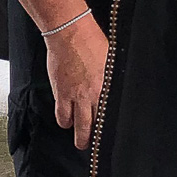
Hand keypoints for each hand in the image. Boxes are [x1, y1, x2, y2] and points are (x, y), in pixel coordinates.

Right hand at [44, 15, 107, 149]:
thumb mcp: (111, 60)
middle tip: (87, 144)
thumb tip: (116, 85)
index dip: (108, 129)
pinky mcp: (60, 91)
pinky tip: (64, 117)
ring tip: (75, 132)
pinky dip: (63, 118)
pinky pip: (61, 114)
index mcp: (107, 88)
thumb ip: (111, 77)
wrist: (69, 32)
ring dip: (74, 130)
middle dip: (89, 139)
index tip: (108, 135)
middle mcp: (92, 95)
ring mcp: (75, 95)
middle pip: (92, 127)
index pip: (110, 117)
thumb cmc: (91, 40)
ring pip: (74, 124)